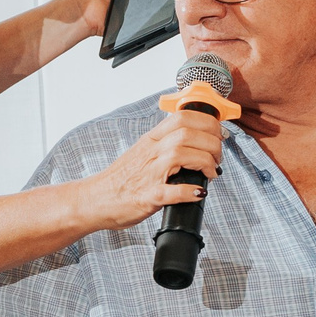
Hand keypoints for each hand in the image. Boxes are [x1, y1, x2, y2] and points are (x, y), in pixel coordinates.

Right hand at [81, 111, 227, 231]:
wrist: (97, 199)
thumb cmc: (122, 179)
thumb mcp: (144, 151)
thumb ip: (165, 143)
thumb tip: (194, 139)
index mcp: (151, 140)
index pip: (183, 117)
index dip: (208, 122)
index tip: (218, 134)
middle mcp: (151, 152)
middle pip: (187, 133)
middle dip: (212, 143)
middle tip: (217, 158)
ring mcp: (149, 174)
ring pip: (181, 154)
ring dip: (205, 162)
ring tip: (211, 172)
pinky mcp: (148, 196)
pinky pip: (171, 192)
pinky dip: (189, 191)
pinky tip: (199, 192)